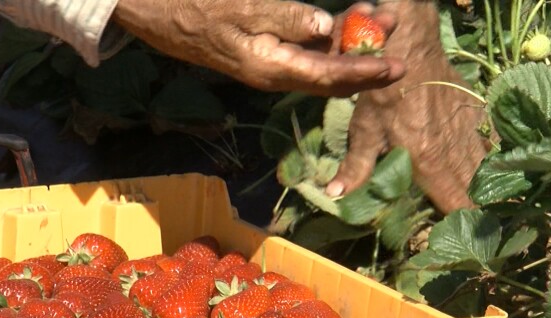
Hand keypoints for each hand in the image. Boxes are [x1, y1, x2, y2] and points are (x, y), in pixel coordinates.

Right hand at [111, 0, 404, 96]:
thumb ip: (283, 17)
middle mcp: (272, 73)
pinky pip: (303, 55)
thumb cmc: (190, 7)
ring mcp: (267, 65)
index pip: (328, 77)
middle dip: (365, 64)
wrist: (152, 12)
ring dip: (348, 51)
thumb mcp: (238, 8)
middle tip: (395, 39)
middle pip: (329, 78)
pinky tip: (340, 27)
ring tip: (377, 28)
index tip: (398, 66)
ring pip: (319, 66)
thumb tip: (323, 27)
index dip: (366, 72)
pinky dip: (326, 43)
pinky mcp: (262, 53)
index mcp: (268, 67)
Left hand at [326, 1, 491, 212]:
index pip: (454, 201)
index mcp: (429, 162)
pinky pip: (489, 143)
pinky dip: (490, 159)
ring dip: (486, 188)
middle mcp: (455, 150)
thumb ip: (356, 168)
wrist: (411, 50)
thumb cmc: (383, 93)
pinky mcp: (476, 112)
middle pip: (474, 189)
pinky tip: (491, 169)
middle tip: (484, 233)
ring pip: (485, 168)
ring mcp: (469, 129)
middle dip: (479, 212)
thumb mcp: (364, 132)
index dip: (462, 223)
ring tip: (491, 208)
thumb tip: (335, 195)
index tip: (469, 241)